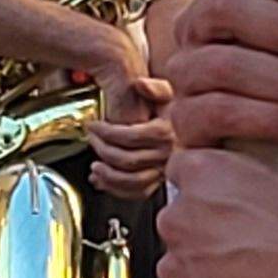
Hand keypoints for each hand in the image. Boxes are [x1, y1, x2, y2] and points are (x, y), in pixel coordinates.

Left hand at [85, 59, 175, 199]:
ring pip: (133, 182)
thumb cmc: (171, 108)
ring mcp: (162, 170)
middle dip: (103, 150)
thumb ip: (154, 87)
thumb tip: (140, 84)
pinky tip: (103, 181)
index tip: (93, 126)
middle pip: (128, 160)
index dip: (106, 132)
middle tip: (91, 139)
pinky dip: (117, 190)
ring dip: (109, 176)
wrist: (186, 126)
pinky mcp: (158, 182)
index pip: (130, 137)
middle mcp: (166, 154)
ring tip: (95, 166)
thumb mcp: (166, 92)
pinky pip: (138, 193)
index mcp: (165, 133)